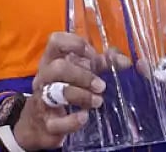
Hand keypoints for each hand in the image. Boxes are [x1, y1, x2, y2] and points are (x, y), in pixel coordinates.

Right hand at [11, 32, 109, 150]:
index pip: (55, 41)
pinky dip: (72, 120)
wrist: (41, 123)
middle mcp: (44, 77)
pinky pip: (57, 122)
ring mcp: (42, 99)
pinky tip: (84, 117)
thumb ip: (100, 65)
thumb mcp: (79, 74)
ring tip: (98, 101)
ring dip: (80, 95)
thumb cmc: (64, 91)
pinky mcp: (46, 123)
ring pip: (56, 91)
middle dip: (83, 75)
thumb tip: (125, 61)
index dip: (75, 44)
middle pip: (58, 67)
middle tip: (101, 86)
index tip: (92, 55)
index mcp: (51, 60)